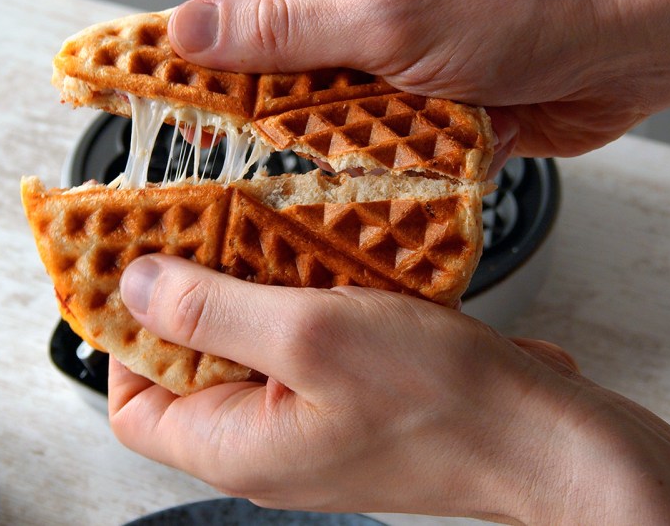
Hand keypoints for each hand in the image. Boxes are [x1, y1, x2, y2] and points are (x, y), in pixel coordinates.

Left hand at [108, 256, 669, 522]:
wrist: (548, 438)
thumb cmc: (443, 405)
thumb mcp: (311, 336)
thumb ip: (211, 309)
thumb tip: (136, 286)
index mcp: (236, 446)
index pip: (133, 404)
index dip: (121, 337)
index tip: (132, 267)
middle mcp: (267, 444)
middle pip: (190, 367)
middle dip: (190, 294)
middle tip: (199, 223)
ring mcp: (313, 424)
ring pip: (251, 348)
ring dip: (250, 286)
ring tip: (257, 224)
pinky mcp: (355, 402)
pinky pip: (305, 345)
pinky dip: (303, 296)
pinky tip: (320, 250)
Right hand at [169, 0, 669, 158]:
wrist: (635, 42)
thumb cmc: (532, 1)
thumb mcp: (392, 15)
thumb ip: (286, 32)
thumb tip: (190, 33)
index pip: (233, 1)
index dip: (187, 56)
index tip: (147, 105)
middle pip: (270, 65)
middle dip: (253, 117)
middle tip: (217, 168)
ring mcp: (392, 53)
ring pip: (319, 114)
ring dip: (315, 151)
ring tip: (290, 188)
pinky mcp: (424, 103)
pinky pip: (370, 143)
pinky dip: (365, 170)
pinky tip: (355, 196)